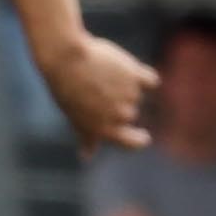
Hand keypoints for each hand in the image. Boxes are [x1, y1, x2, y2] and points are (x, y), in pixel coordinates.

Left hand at [36, 29, 156, 153]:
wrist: (65, 58)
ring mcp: (131, 95)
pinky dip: (143, 77)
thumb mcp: (73, 116)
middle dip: (116, 104)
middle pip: (129, 114)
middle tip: (94, 92)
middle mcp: (121, 115)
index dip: (138, 139)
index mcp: (105, 130)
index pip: (133, 142)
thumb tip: (87, 157)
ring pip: (135, 94)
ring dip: (123, 87)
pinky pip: (150, 80)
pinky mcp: (137, 75)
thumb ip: (88, 136)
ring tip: (99, 76)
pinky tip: (125, 69)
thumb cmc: (65, 88)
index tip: (142, 136)